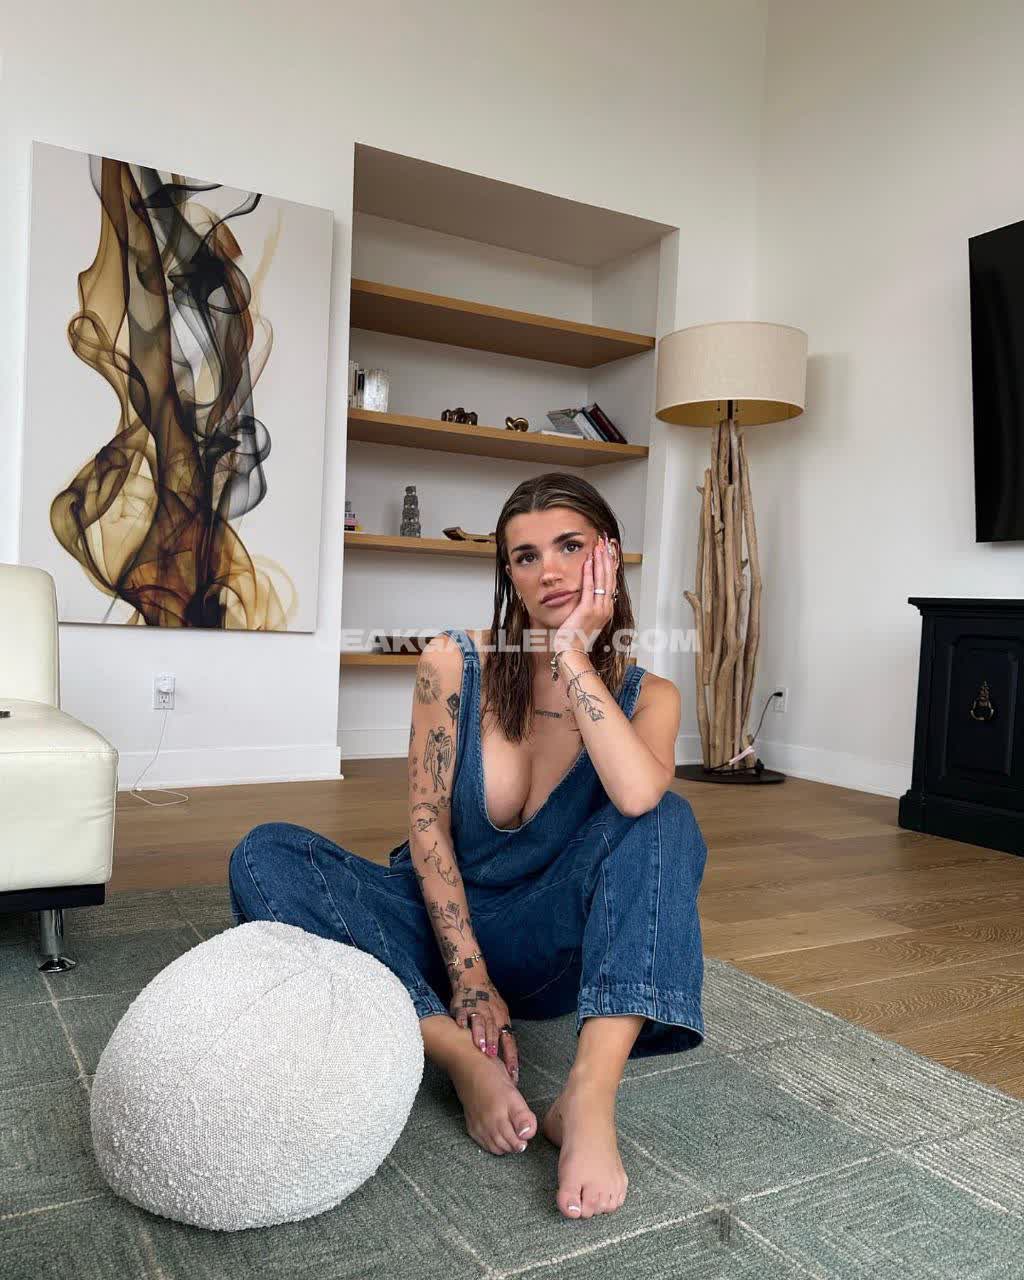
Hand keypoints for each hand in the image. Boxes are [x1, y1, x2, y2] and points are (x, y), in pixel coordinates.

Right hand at [449, 968, 519, 1083]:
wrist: (474, 979)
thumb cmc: (490, 1003)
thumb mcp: (501, 1016)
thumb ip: (502, 1036)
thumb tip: (508, 1063)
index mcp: (502, 1019)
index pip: (509, 1040)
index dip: (511, 1056)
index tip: (512, 1073)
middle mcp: (491, 1014)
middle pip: (493, 1029)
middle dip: (493, 1043)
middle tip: (492, 1057)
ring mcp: (475, 1008)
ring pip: (479, 1021)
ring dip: (480, 1033)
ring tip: (479, 1046)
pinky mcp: (461, 1005)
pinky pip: (461, 1013)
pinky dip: (461, 1020)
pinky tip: (460, 1028)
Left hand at [553, 532, 617, 654]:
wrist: (572, 653)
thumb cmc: (575, 639)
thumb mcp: (584, 620)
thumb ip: (587, 607)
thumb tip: (584, 596)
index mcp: (606, 610)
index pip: (610, 582)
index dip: (610, 565)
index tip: (608, 552)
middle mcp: (606, 608)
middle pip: (609, 577)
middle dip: (607, 558)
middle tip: (606, 542)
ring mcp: (598, 609)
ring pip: (602, 579)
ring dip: (600, 561)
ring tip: (599, 546)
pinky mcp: (588, 610)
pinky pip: (589, 586)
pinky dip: (589, 572)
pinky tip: (588, 560)